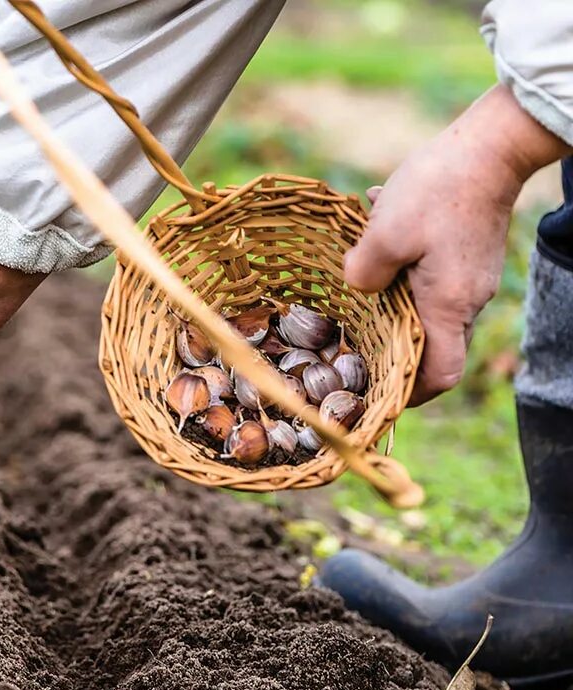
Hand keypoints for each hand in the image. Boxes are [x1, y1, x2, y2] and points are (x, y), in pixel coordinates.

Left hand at [344, 84, 570, 404]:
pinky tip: (378, 226)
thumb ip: (362, 272)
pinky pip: (430, 274)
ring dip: (390, 294)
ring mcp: (471, 277)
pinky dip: (402, 264)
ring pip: (425, 305)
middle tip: (351, 340)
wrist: (490, 145)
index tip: (379, 392)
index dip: (411, 393)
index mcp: (448, 306)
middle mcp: (467, 300)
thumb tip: (356, 288)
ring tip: (360, 266)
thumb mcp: (384, 233)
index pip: (440, 375)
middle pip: (429, 345)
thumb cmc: (438, 189)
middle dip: (390, 346)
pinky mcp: (468, 255)